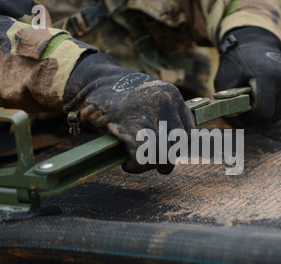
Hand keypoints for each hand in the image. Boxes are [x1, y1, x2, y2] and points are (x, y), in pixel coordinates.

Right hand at [63, 53, 194, 173]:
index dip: (179, 148)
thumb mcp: (150, 96)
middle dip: (165, 160)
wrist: (91, 80)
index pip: (190, 132)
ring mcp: (147, 113)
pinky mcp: (129, 125)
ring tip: (137, 163)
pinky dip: (135, 166)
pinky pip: (142, 157)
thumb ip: (166, 116)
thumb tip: (177, 147)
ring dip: (149, 165)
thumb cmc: (119, 94)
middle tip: (151, 162)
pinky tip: (127, 164)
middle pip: (178, 146)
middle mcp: (164, 102)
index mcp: (172, 95)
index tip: (167, 153)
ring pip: (162, 154)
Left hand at [215, 27, 280, 124]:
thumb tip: (241, 130)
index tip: (240, 110)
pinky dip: (273, 109)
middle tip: (244, 107)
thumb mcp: (224, 83)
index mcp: (266, 77)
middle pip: (271, 117)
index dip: (249, 118)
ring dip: (265, 115)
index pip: (262, 113)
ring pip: (279, 116)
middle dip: (255, 119)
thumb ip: (228, 108)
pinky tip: (263, 98)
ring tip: (253, 101)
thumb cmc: (235, 64)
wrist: (254, 43)